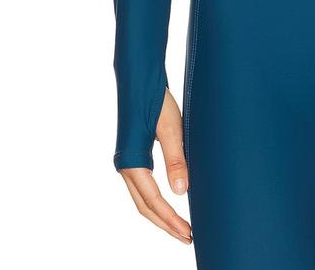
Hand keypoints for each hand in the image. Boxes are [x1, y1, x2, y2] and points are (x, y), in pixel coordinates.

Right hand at [117, 87, 191, 243]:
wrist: (140, 79)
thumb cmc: (155, 100)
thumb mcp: (171, 127)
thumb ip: (176, 159)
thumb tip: (181, 191)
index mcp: (132, 161)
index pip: (153, 201)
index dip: (171, 220)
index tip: (188, 233)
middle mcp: (126, 165)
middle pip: (145, 206)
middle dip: (166, 224)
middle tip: (188, 237)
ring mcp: (128, 161)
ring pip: (143, 199)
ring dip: (160, 215)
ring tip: (181, 226)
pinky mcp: (133, 155)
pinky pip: (143, 188)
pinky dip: (156, 201)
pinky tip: (170, 203)